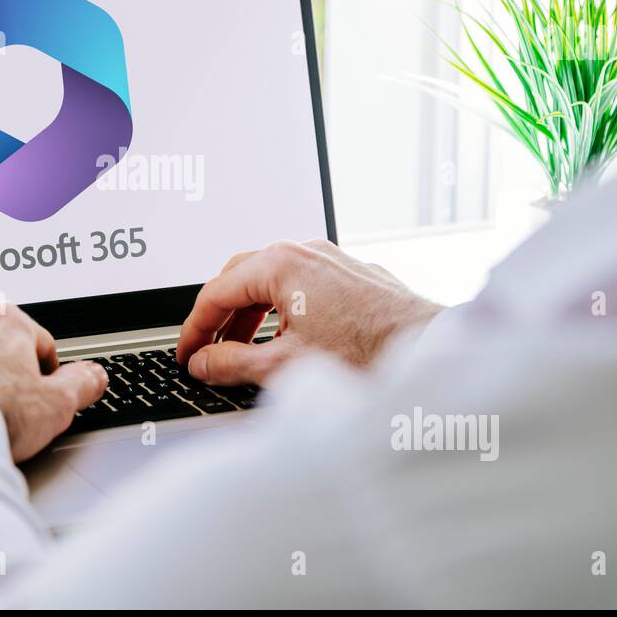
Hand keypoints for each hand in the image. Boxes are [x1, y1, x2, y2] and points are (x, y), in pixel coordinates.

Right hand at [176, 239, 444, 385]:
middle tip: (206, 349)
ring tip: (242, 351)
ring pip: (272, 279)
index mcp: (281, 264)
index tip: (186, 353)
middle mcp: (305, 251)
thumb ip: (231, 363)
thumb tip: (203, 363)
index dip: (194, 328)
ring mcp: (331, 258)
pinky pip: (301, 283)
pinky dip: (281, 308)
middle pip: (241, 277)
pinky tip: (285, 340)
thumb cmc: (369, 353)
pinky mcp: (351, 273)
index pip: (216, 292)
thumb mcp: (284, 365)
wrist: (430, 350)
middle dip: (220, 316)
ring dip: (250, 314)